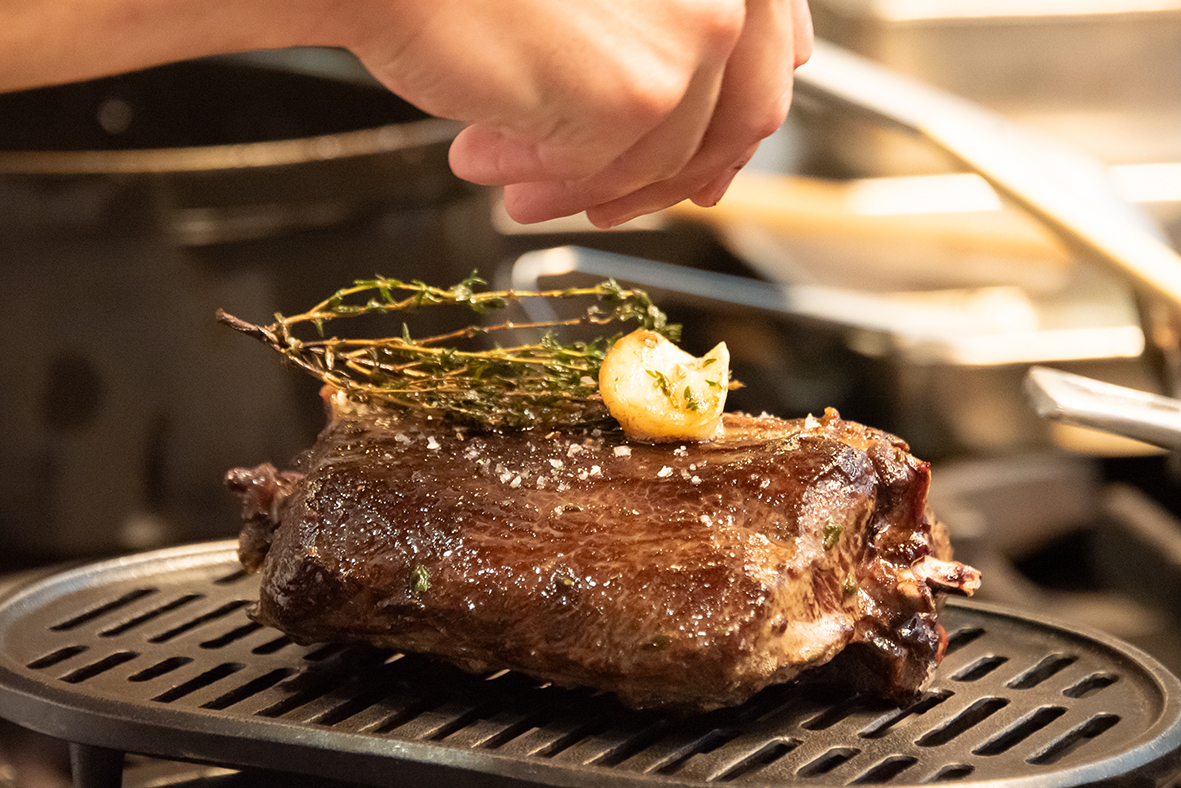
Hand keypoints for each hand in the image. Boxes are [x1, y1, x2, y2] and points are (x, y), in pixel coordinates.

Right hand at [345, 0, 812, 225]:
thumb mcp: (595, 3)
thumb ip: (649, 51)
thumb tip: (695, 158)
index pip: (769, 51)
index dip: (732, 122)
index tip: (705, 169)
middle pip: (737, 116)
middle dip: (664, 176)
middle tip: (603, 203)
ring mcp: (692, 37)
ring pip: (668, 156)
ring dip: (589, 183)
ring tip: (518, 189)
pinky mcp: (640, 94)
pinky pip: (611, 172)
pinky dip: (550, 179)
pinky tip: (489, 162)